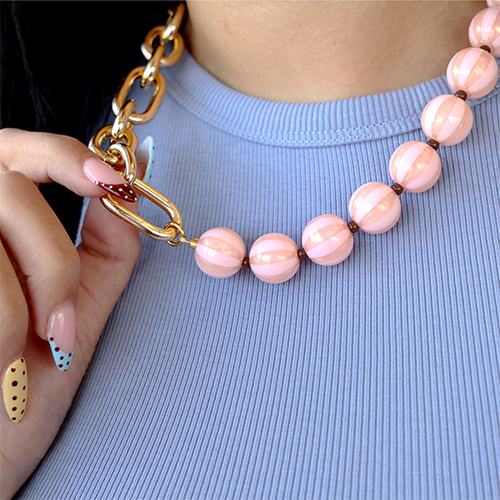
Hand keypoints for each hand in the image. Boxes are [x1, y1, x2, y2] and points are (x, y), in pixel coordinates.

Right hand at [0, 129, 141, 498]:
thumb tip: (126, 187)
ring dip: (22, 300)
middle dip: (51, 260)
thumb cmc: (29, 384)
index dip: (62, 154)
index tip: (107, 181)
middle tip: (60, 326)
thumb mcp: (76, 309)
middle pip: (9, 189)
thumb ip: (104, 248)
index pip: (19, 151)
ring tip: (23, 352)